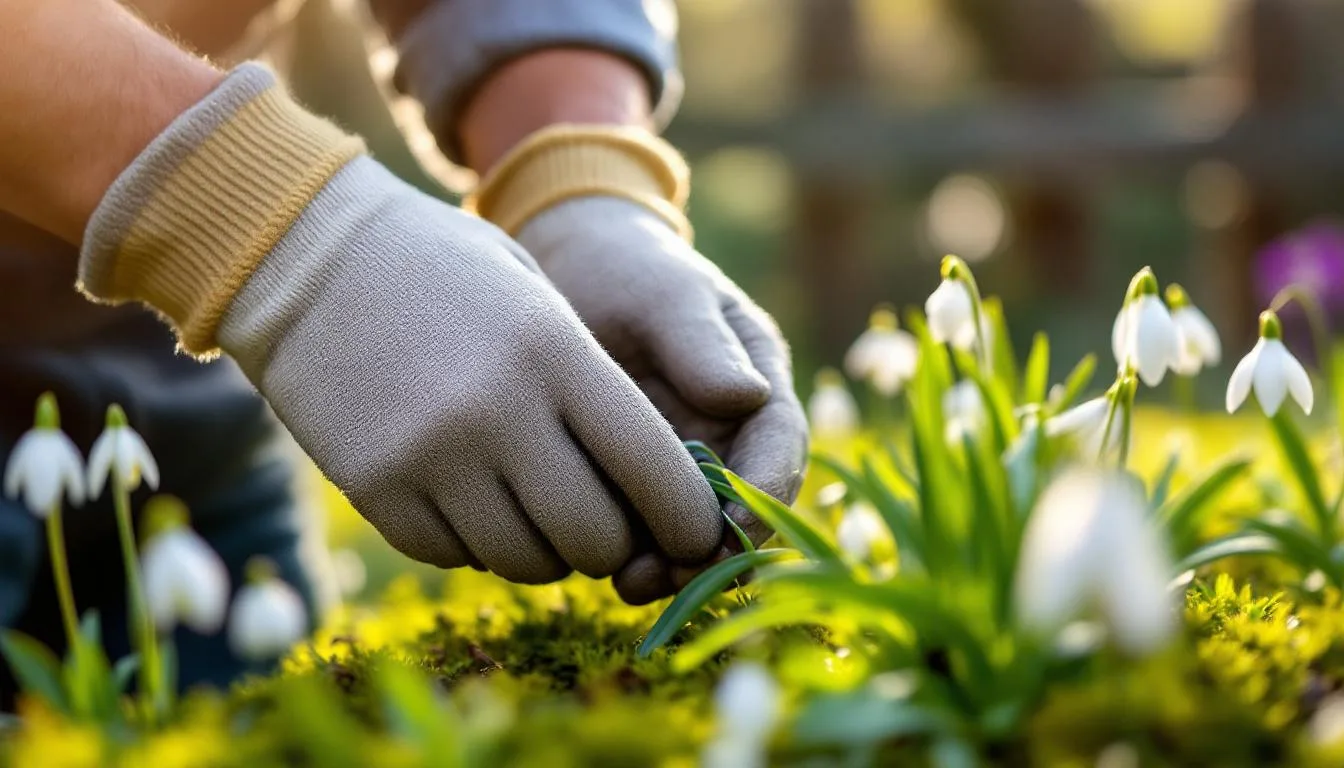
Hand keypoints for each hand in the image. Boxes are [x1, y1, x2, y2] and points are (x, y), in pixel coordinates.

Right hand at [216, 159, 721, 589]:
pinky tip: (467, 491)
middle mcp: (497, 415)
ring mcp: (429, 460)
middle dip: (615, 541)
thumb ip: (600, 388)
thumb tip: (657, 490)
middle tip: (605, 518)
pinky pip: (457, 557)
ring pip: (529, 561)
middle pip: (596, 537)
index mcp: (555, 355)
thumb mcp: (540, 299)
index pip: (656, 470)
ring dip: (547, 546)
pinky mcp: (375, 492)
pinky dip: (477, 542)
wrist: (306, 256)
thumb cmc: (446, 271)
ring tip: (532, 498)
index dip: (689, 516)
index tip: (697, 530)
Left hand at [516, 197, 809, 602]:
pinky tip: (601, 569)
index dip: (766, 493)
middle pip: (743, 507)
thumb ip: (701, 342)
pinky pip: (644, 532)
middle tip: (672, 572)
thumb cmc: (627, 270)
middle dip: (715, 548)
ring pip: (693, 531)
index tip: (734, 527)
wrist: (566, 270)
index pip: (781, 447)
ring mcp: (683, 464)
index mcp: (758, 385)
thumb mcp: (664, 294)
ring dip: (672, 566)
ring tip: (631, 582)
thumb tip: (747, 397)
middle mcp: (731, 435)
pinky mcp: (634, 483)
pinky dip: (631, 557)